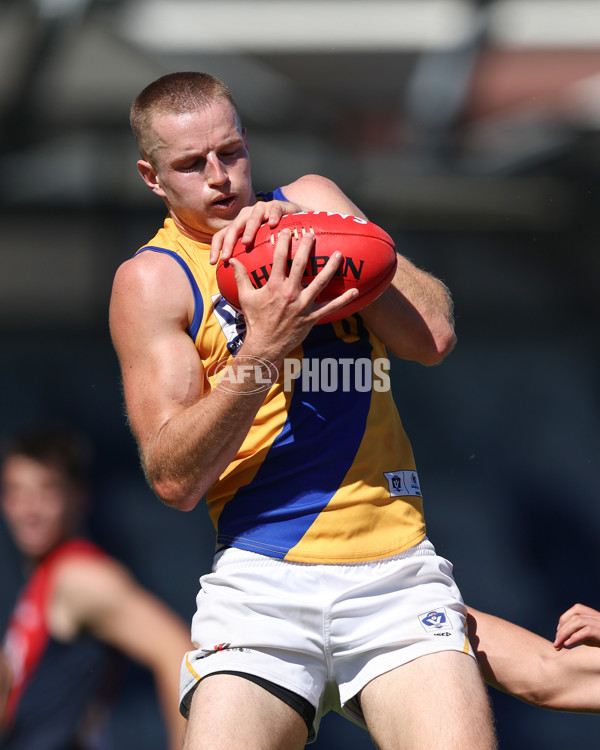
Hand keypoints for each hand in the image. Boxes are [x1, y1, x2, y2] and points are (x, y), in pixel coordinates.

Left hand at [209, 200, 301, 263]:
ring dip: (248, 229)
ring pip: (251, 217)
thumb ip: (250, 260)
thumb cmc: (276, 241)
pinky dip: (273, 215)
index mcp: (239, 227)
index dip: (215, 248)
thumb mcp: (261, 250)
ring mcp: (262, 209)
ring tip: (246, 241)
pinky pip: (274, 209)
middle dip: (228, 242)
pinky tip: (273, 224)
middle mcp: (247, 216)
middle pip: (233, 227)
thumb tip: (239, 282)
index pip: (221, 235)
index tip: (213, 263)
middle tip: (227, 257)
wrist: (298, 225)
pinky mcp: (277, 205)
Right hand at [231, 228, 357, 362]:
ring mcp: (303, 305)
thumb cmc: (255, 320)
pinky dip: (344, 299)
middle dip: (307, 247)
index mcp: (274, 286)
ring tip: (339, 254)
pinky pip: (331, 307)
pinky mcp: (312, 317)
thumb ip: (240, 277)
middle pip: (301, 264)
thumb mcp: (245, 297)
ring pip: (320, 282)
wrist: (265, 345)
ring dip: (330, 267)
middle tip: (312, 234)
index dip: (283, 242)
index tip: (288, 230)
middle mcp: (290, 293)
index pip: (278, 258)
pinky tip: (355, 291)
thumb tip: (231, 259)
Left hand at [554, 603, 599, 648]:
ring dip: (564, 633)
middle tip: (555, 643)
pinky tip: (568, 644)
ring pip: (578, 621)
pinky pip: (586, 631)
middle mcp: (599, 617)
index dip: (565, 618)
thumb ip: (581, 633)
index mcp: (597, 616)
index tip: (558, 631)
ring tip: (558, 645)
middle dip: (562, 629)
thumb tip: (564, 638)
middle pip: (575, 616)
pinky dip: (575, 637)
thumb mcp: (593, 638)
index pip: (577, 609)